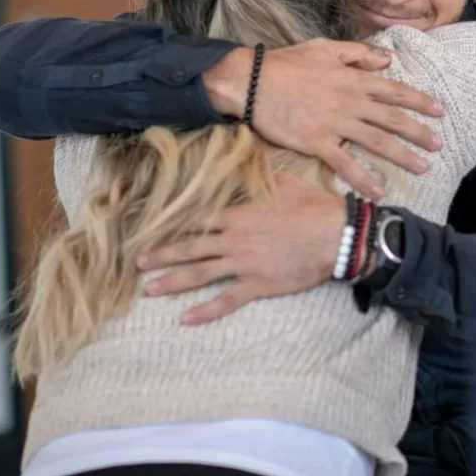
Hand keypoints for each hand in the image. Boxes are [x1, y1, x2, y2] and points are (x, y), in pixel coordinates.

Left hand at [137, 173, 346, 324]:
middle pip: (190, 248)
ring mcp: (243, 264)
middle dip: (162, 255)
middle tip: (139, 263)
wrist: (336, 235)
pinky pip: (225, 300)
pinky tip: (185, 319)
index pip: (198, 220)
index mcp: (239, 214)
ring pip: (199, 275)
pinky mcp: (257, 285)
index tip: (156, 230)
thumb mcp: (287, 181)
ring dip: (172, 282)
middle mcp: (233, 239)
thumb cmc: (315, 206)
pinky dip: (204, 311)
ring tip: (149, 290)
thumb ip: (263, 173)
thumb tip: (251, 156)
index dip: (176, 226)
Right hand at [203, 39, 443, 197]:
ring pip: (377, 141)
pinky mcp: (317, 142)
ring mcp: (335, 123)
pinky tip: (379, 191)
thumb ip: (358, 54)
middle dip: (419, 132)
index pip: (395, 90)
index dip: (420, 101)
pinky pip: (345, 164)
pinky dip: (363, 178)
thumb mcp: (326, 48)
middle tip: (439, 145)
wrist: (252, 82)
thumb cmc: (287, 63)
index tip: (440, 111)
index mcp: (354, 79)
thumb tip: (386, 60)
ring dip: (402, 156)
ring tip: (423, 167)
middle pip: (393, 119)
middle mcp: (351, 102)